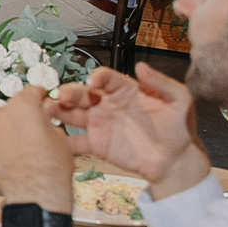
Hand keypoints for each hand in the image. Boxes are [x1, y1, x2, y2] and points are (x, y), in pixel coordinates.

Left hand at [0, 87, 75, 209]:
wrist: (36, 193)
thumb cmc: (50, 168)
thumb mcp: (59, 134)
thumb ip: (47, 118)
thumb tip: (43, 115)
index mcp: (24, 104)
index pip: (31, 91)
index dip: (38, 97)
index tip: (39, 100)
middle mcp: (2, 112)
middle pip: (12, 107)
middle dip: (22, 116)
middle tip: (32, 131)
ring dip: (7, 130)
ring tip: (21, 147)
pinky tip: (10, 154)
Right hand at [45, 66, 207, 194]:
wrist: (176, 161)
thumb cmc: (179, 127)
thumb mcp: (179, 99)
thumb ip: (161, 83)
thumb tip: (141, 66)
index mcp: (124, 89)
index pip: (105, 78)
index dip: (97, 77)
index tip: (93, 81)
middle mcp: (107, 104)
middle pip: (83, 94)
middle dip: (70, 92)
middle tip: (61, 94)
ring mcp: (100, 124)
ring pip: (74, 114)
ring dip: (59, 111)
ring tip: (48, 111)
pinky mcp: (97, 145)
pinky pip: (76, 142)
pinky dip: (63, 141)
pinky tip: (54, 140)